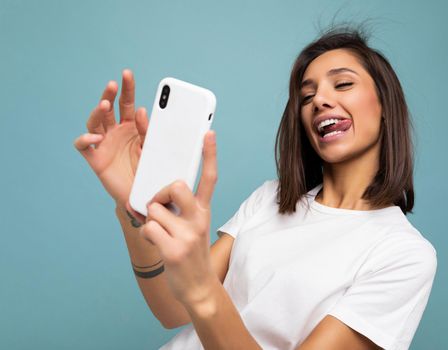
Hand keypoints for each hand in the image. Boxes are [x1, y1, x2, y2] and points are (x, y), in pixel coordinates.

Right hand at [73, 69, 148, 217]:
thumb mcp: (152, 147)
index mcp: (130, 126)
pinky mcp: (95, 159)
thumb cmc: (148, 169)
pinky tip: (94, 137)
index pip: (127, 103)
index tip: (127, 73)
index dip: (127, 88)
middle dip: (110, 94)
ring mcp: (103, 144)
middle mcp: (114, 131)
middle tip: (113, 84)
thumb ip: (147, 130)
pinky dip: (85, 139)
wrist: (143, 195)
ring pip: (95, 122)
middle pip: (109, 108)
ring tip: (105, 105)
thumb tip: (140, 110)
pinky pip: (84, 146)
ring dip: (98, 112)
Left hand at [139, 130, 218, 306]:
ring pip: (154, 210)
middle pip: (175, 186)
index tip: (208, 133)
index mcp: (204, 210)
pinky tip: (157, 244)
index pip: (209, 178)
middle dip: (160, 194)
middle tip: (161, 208)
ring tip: (160, 233)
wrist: (198, 287)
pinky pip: (148, 229)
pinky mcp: (174, 250)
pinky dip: (146, 235)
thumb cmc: (190, 252)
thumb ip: (181, 208)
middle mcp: (199, 219)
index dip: (209, 154)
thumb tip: (155, 193)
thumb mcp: (193, 227)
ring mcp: (188, 235)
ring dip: (150, 221)